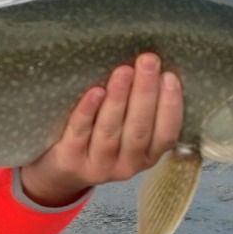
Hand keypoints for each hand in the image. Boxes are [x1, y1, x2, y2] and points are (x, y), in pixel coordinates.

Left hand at [19, 53, 182, 206]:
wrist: (62, 172)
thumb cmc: (100, 140)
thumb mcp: (127, 132)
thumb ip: (141, 110)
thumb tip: (153, 67)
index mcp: (148, 156)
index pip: (166, 135)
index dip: (170, 107)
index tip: (169, 76)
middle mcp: (127, 166)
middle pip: (138, 130)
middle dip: (145, 93)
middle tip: (148, 61)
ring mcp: (98, 165)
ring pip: (110, 131)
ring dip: (118, 99)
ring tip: (123, 71)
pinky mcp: (71, 160)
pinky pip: (80, 132)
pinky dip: (88, 111)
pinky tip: (95, 92)